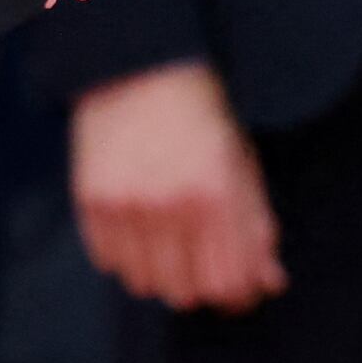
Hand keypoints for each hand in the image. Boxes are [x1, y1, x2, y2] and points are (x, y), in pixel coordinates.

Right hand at [70, 62, 285, 311]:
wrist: (139, 68)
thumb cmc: (200, 117)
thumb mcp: (241, 165)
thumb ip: (257, 227)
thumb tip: (270, 283)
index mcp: (216, 194)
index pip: (227, 283)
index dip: (236, 294)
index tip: (237, 286)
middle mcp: (169, 205)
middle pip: (185, 294)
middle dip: (199, 284)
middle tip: (201, 259)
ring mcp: (125, 205)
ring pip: (144, 284)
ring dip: (160, 274)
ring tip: (167, 240)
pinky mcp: (91, 201)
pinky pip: (108, 262)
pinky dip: (125, 255)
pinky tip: (137, 226)